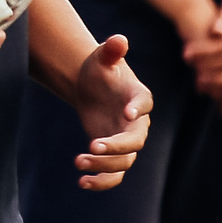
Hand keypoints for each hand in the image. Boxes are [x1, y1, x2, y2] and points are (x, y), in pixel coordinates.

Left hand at [65, 33, 154, 188]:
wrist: (91, 88)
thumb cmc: (99, 70)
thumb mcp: (101, 58)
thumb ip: (110, 51)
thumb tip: (118, 40)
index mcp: (138, 96)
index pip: (143, 103)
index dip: (137, 108)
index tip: (128, 113)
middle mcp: (137, 123)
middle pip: (135, 140)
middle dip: (117, 146)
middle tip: (93, 145)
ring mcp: (126, 141)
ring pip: (124, 162)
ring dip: (104, 165)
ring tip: (78, 161)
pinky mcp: (114, 154)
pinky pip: (114, 174)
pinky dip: (101, 181)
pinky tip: (82, 182)